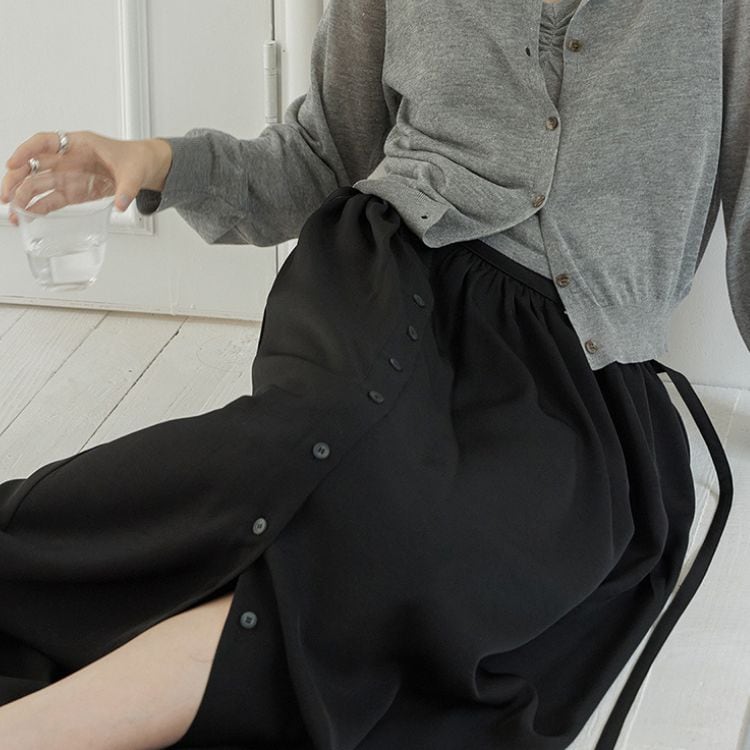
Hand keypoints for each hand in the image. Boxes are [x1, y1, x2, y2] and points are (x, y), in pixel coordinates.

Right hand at [1, 131, 172, 224]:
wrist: (144, 168)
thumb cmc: (135, 160)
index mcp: (79, 144)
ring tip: (13, 213)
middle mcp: (68, 159)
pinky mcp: (73, 192)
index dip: (27, 150)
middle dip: (17, 179)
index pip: (46, 141)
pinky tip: (26, 218)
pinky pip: (51, 199)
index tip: (14, 162)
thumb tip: (120, 204)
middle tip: (6, 196)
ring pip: (38, 184)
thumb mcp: (134, 172)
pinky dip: (38, 208)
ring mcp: (68, 176)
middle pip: (33, 166)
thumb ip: (127, 189)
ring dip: (22, 197)